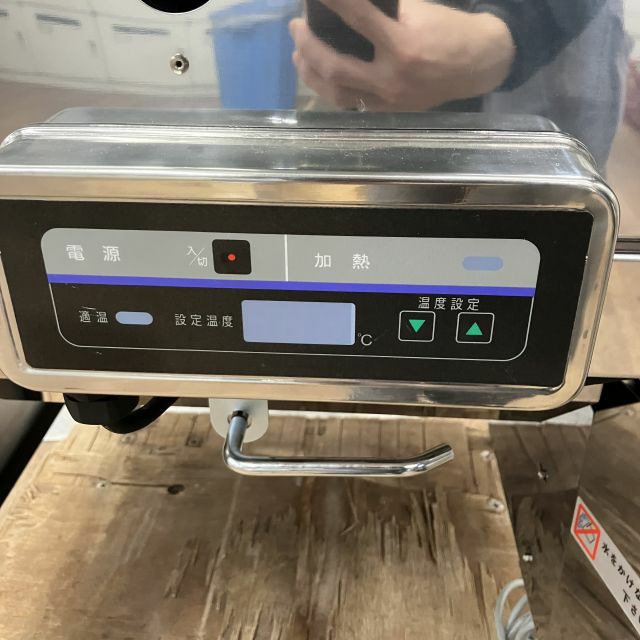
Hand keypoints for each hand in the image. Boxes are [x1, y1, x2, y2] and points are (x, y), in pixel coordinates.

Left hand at [290, 0, 514, 110]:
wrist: (478, 65)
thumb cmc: (449, 30)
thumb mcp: (420, 10)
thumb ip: (382, 11)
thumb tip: (346, 8)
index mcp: (403, 45)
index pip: (357, 17)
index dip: (333, 2)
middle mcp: (391, 78)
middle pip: (335, 67)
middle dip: (308, 46)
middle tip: (295, 28)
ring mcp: (389, 100)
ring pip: (337, 93)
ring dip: (312, 75)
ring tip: (299, 57)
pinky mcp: (390, 111)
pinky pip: (351, 104)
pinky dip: (332, 89)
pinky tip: (322, 77)